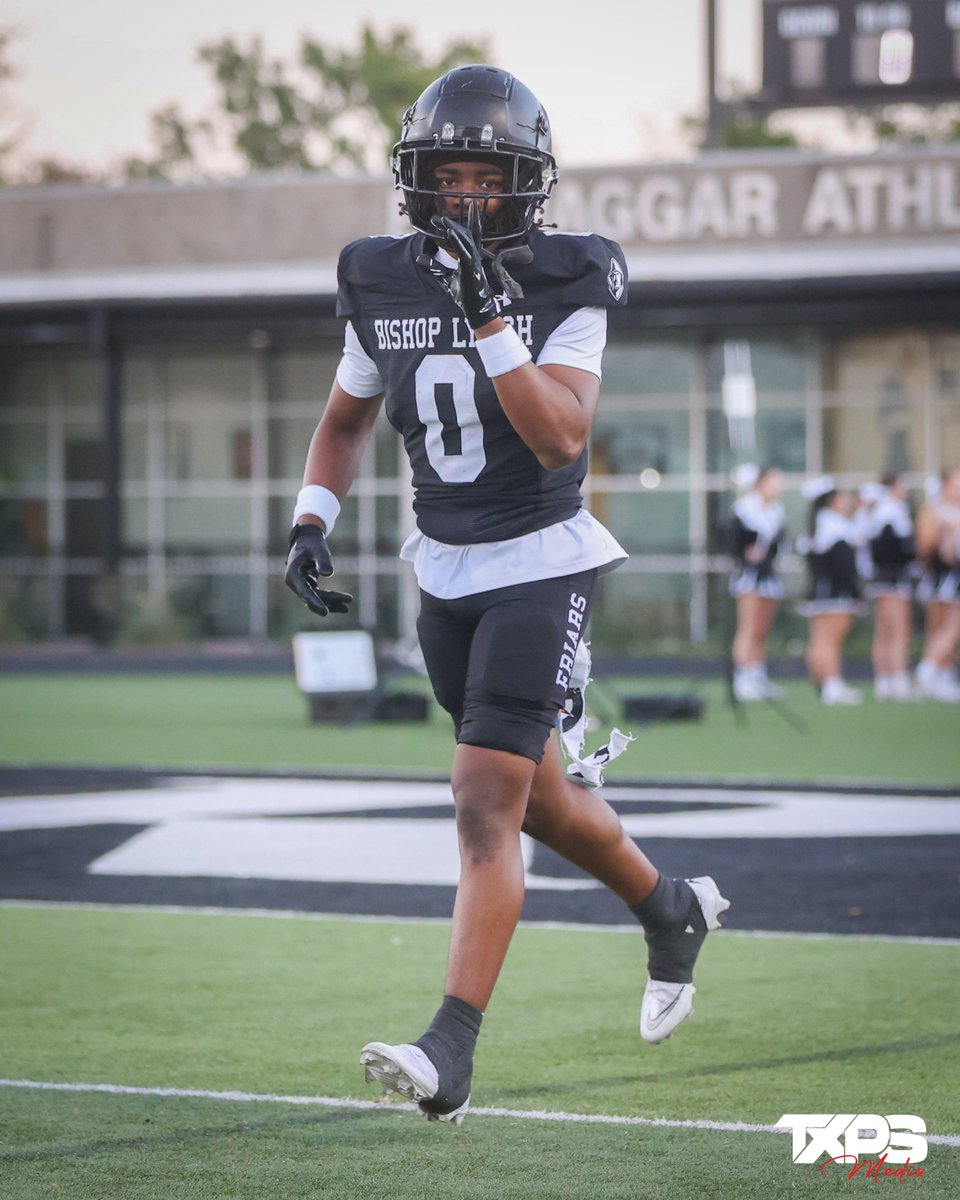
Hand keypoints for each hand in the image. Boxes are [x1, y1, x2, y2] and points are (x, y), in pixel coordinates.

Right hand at [284, 524, 352, 616]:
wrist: (307, 539)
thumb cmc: (312, 543)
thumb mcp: (318, 549)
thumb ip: (322, 560)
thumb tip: (328, 574)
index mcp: (292, 574)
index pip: (304, 592)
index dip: (315, 602)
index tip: (326, 612)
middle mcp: (294, 582)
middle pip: (312, 597)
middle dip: (329, 601)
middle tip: (347, 606)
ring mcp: (301, 585)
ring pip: (317, 598)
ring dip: (332, 602)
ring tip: (348, 603)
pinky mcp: (308, 586)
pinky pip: (320, 595)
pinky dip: (332, 598)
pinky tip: (345, 601)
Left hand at [432, 202, 500, 329]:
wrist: (477, 311)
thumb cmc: (465, 294)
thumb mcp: (447, 277)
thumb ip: (435, 267)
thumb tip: (419, 259)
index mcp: (471, 256)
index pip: (472, 234)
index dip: (473, 220)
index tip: (473, 205)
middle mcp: (474, 256)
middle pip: (466, 234)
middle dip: (452, 224)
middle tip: (437, 217)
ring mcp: (474, 262)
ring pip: (465, 240)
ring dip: (453, 229)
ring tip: (441, 221)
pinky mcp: (471, 269)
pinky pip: (464, 252)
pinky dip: (457, 241)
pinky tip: (449, 233)